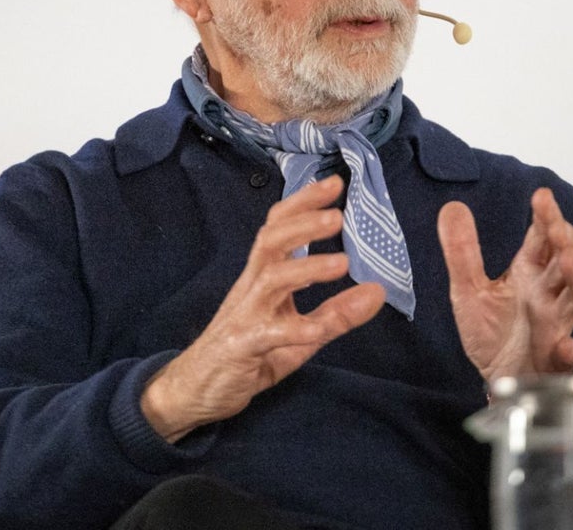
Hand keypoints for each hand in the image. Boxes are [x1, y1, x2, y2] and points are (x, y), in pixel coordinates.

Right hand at [141, 175, 385, 441]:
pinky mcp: (243, 345)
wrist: (194, 389)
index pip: (279, 227)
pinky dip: (297, 327)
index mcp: (262, 276)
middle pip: (271, 240)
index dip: (304, 202)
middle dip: (304, 222)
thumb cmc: (248, 354)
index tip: (335, 183)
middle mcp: (251, 286)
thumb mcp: (300, 334)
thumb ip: (336, 314)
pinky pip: (270, 333)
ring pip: (271, 278)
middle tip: (339, 214)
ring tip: (341, 262)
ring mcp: (245, 314)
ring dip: (307, 267)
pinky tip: (319, 328)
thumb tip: (377, 290)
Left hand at [437, 188, 572, 383]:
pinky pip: (570, 354)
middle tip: (555, 227)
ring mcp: (556, 323)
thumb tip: (452, 206)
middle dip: (567, 241)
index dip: (547, 217)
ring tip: (568, 260)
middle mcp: (548, 293)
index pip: (543, 238)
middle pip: (569, 261)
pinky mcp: (555, 358)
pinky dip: (572, 351)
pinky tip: (567, 346)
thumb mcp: (468, 288)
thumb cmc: (491, 332)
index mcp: (529, 273)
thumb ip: (461, 251)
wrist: (495, 375)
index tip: (542, 196)